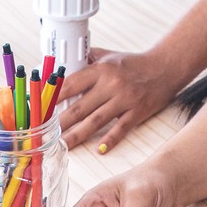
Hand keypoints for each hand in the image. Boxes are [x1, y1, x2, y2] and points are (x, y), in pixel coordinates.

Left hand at [55, 48, 186, 151]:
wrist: (166, 67)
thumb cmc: (134, 63)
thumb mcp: (109, 56)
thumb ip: (87, 60)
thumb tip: (61, 65)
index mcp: (100, 70)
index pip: (70, 84)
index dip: (53, 98)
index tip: (40, 108)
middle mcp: (111, 84)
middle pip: (79, 107)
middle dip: (60, 123)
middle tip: (44, 134)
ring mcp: (124, 100)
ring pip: (95, 121)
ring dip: (77, 135)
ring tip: (63, 146)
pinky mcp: (137, 112)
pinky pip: (121, 128)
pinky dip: (110, 140)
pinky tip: (99, 149)